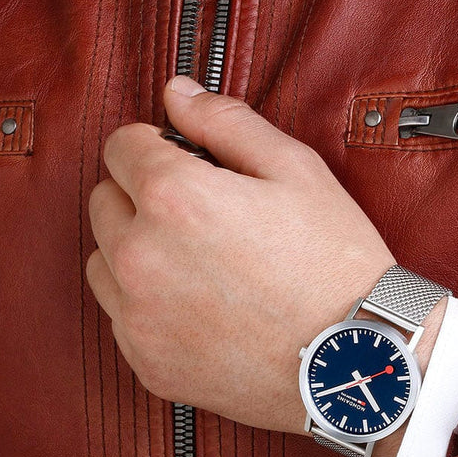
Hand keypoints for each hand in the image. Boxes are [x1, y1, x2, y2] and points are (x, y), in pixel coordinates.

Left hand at [86, 75, 398, 435]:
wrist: (354, 361)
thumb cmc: (334, 264)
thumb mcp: (296, 170)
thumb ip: (226, 122)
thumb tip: (177, 93)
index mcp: (173, 197)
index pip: (120, 146)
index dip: (154, 146)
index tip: (182, 162)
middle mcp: (141, 257)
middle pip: (104, 202)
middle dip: (141, 197)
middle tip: (200, 217)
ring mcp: (139, 317)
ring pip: (104, 262)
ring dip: (135, 252)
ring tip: (197, 266)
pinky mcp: (147, 363)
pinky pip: (123, 318)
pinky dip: (148, 307)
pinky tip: (200, 309)